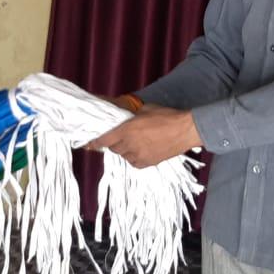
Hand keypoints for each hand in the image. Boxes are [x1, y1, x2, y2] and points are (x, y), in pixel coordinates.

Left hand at [87, 107, 201, 167]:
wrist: (185, 130)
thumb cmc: (165, 116)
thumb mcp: (144, 111)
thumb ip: (130, 118)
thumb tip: (123, 119)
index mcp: (126, 130)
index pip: (103, 140)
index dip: (95, 143)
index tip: (88, 144)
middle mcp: (129, 145)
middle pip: (113, 148)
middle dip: (114, 143)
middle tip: (122, 137)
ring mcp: (139, 155)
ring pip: (123, 156)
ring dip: (125, 150)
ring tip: (135, 143)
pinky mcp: (148, 163)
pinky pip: (134, 163)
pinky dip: (134, 158)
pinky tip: (141, 150)